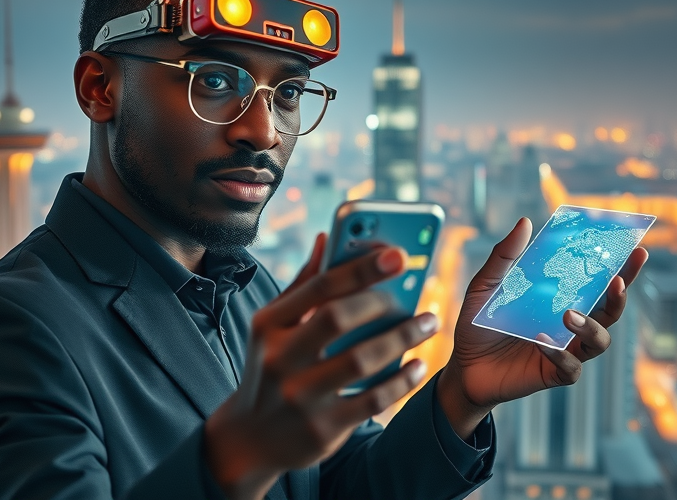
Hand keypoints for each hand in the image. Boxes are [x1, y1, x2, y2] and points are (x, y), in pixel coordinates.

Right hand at [204, 234, 438, 499]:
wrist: (249, 438)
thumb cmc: (272, 366)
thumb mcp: (274, 327)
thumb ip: (304, 285)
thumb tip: (327, 237)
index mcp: (268, 325)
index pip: (318, 287)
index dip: (360, 268)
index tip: (398, 255)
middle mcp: (279, 359)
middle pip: (335, 318)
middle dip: (381, 302)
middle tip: (412, 297)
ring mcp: (299, 396)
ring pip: (360, 360)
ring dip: (402, 338)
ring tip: (427, 323)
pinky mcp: (321, 429)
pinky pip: (372, 400)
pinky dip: (401, 381)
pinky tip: (418, 365)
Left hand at [437, 217, 648, 438]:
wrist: (462, 365)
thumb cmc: (479, 323)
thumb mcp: (486, 285)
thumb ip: (504, 257)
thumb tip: (525, 222)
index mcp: (562, 299)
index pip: (599, 282)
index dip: (623, 268)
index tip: (637, 250)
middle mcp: (570, 324)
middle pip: (610, 311)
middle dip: (620, 295)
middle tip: (617, 280)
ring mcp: (565, 349)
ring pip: (598, 341)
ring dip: (590, 327)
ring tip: (568, 314)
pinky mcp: (552, 373)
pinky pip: (569, 367)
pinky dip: (560, 354)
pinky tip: (542, 341)